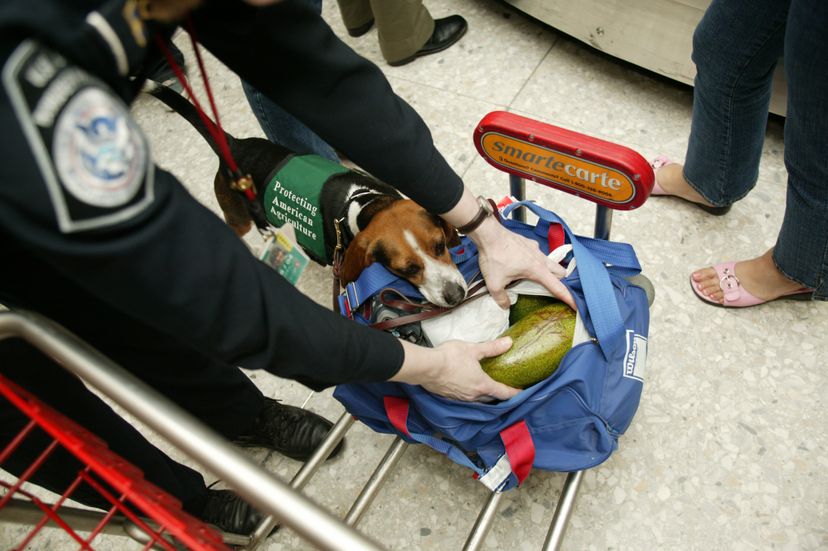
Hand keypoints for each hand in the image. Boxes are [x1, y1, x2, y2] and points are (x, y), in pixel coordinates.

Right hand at [392, 339, 520, 401]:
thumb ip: (491, 348)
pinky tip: (468, 388)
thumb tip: (509, 342)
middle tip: (505, 388)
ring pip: (478, 400)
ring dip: (484, 396)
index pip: (503, 392)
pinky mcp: (450, 397)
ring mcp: (461, 398)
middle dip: (499, 395)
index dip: (514, 392)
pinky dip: (471, 394)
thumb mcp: (473, 349)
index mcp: (482, 384)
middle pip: (491, 398)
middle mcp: (473, 395)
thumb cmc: (450, 357)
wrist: (426, 367)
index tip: (521, 391)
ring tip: (487, 388)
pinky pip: (465, 398)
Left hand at [440, 188, 574, 309]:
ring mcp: (535, 249)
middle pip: (560, 272)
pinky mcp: (529, 243)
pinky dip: (538, 261)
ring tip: (542, 279)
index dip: (568, 297)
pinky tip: (525, 265)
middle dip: (562, 282)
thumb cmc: (494, 257)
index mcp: (537, 270)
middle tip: (558, 291)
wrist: (489, 234)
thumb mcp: (494, 283)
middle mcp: (540, 259)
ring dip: (551, 271)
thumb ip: (501, 298)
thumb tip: (505, 306)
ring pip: (550, 262)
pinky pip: (539, 254)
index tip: (577, 306)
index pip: (557, 287)